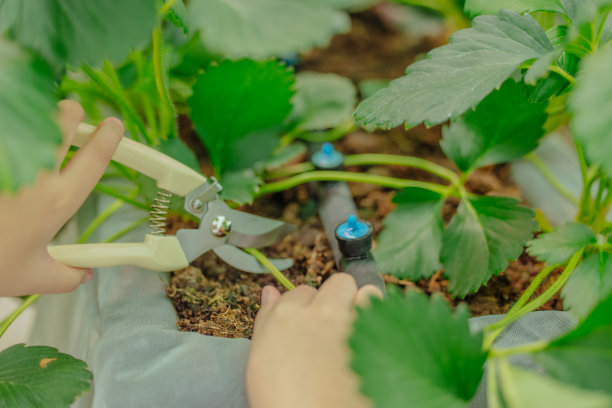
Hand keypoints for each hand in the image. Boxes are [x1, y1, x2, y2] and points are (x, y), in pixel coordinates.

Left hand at [0, 100, 123, 295]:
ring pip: (35, 116)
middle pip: (65, 118)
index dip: (110, 136)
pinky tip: (11, 150)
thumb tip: (85, 273)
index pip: (96, 157)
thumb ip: (66, 276)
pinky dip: (13, 132)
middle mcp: (37, 173)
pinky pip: (8, 129)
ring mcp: (8, 159)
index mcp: (58, 201)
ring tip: (36, 133)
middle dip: (72, 114)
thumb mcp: (30, 277)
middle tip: (69, 122)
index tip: (113, 126)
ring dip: (42, 118)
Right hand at [247, 273, 381, 407]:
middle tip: (335, 325)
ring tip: (359, 329)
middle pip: (337, 284)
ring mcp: (352, 324)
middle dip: (337, 298)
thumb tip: (270, 291)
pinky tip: (374, 338)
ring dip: (364, 305)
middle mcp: (320, 313)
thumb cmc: (281, 399)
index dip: (306, 309)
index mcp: (287, 317)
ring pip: (365, 292)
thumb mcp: (261, 360)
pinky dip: (382, 321)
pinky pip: (385, 315)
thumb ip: (266, 319)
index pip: (301, 292)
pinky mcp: (379, 340)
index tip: (309, 326)